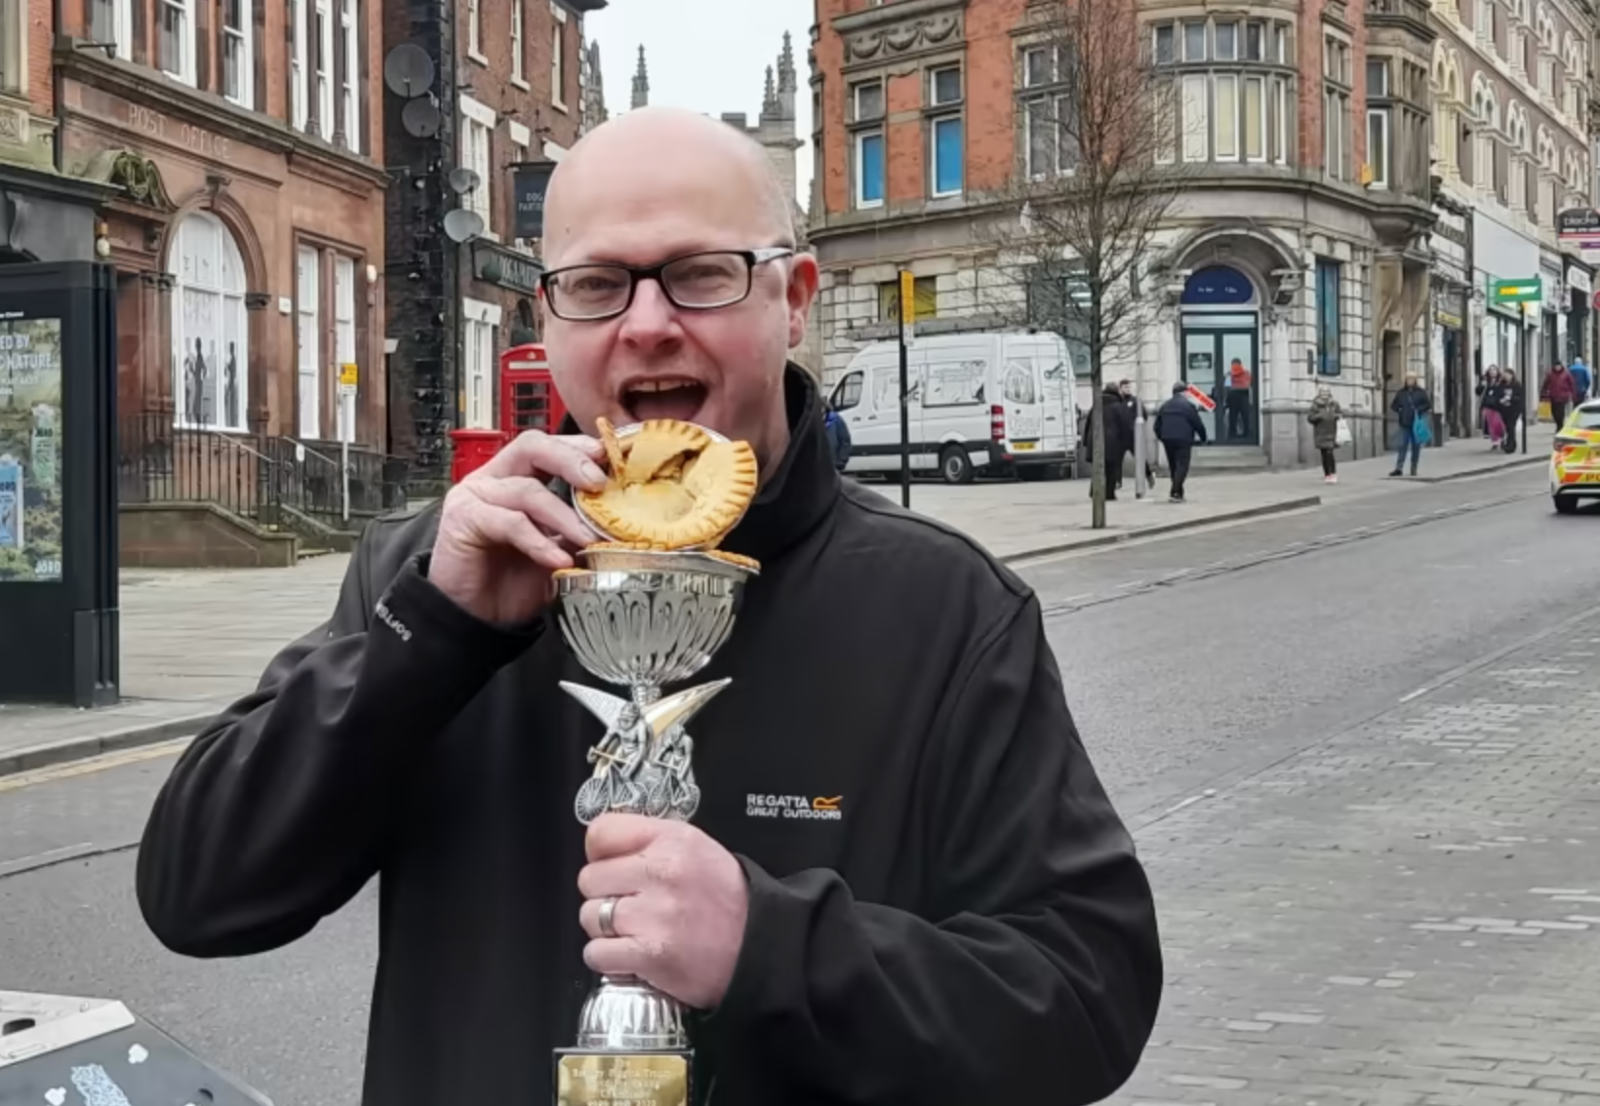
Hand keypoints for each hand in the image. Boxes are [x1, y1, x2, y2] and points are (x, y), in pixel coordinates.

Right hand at [428, 431, 608, 625]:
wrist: (477, 618)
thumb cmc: (513, 582)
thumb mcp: (558, 551)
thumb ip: (578, 530)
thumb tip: (618, 521)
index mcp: (515, 476)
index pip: (548, 445)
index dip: (579, 448)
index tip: (611, 458)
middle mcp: (493, 479)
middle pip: (532, 447)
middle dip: (570, 459)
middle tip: (600, 481)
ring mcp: (475, 496)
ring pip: (527, 490)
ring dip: (564, 516)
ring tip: (589, 540)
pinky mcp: (464, 519)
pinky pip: (510, 523)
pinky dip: (539, 542)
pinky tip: (559, 561)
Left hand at [577, 814, 748, 1010]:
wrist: (761, 947)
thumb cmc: (729, 900)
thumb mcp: (698, 848)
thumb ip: (651, 841)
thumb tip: (603, 847)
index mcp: (673, 840)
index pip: (601, 832)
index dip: (600, 853)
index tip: (611, 866)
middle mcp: (663, 872)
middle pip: (589, 878)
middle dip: (603, 894)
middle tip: (629, 903)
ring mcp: (655, 915)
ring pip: (590, 916)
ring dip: (605, 928)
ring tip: (634, 930)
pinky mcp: (651, 954)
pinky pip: (596, 953)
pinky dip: (607, 958)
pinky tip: (630, 953)